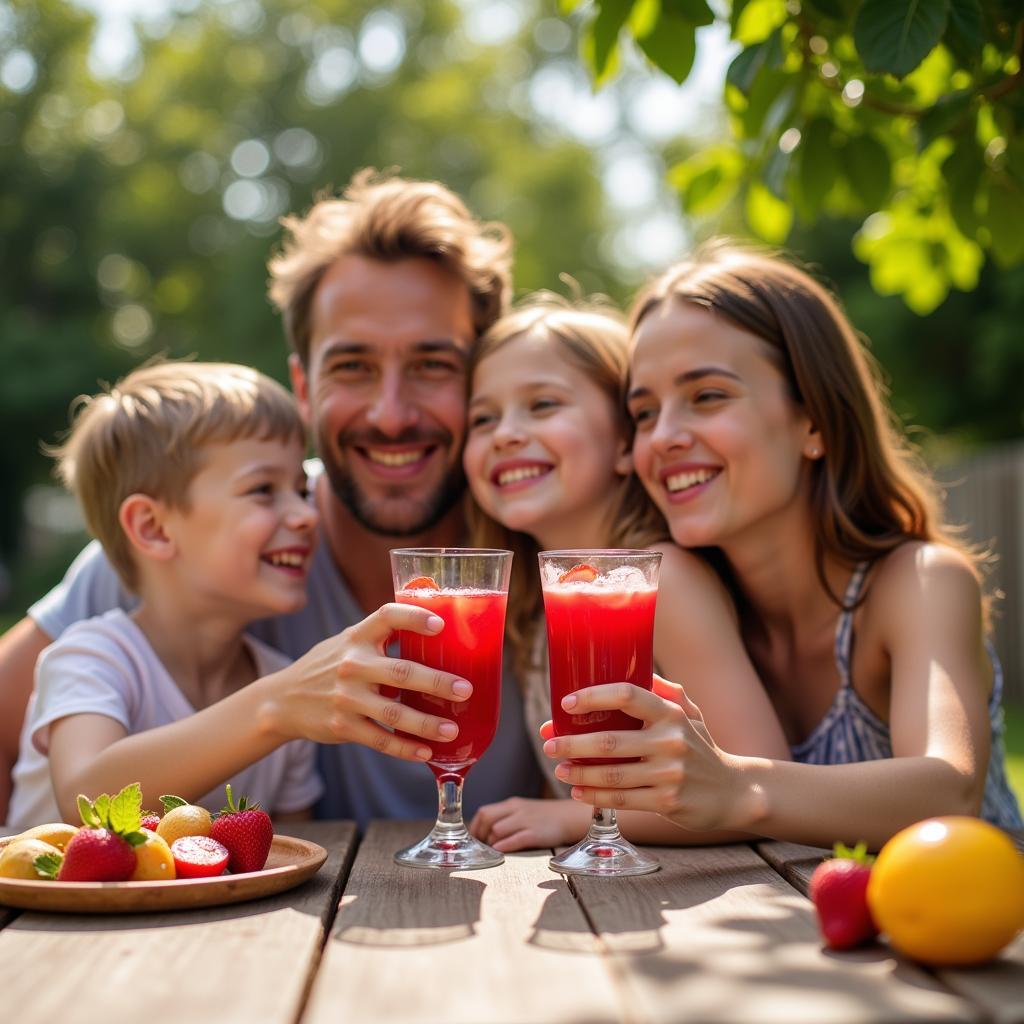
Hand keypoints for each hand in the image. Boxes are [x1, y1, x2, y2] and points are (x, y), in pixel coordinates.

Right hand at [261, 602, 471, 760]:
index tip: (440, 624)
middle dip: (436, 682)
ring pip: (394, 712)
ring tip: (452, 730)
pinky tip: (426, 752)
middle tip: (465, 689)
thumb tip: (436, 632)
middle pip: (401, 672)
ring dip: (426, 723)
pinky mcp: (343, 726)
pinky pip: (380, 739)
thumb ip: (381, 637)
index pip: (387, 616)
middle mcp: (352, 665)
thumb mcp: (348, 642)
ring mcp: (346, 698)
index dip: (414, 617)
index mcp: (357, 637)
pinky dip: (405, 748)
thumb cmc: (328, 666)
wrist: (282, 700)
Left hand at [468, 797, 588, 851]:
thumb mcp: (522, 811)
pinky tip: (498, 852)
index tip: (474, 839)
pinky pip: (514, 839)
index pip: (484, 812)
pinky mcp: (535, 833)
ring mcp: (526, 821)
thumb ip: (505, 818)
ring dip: (490, 842)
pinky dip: (503, 846)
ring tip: (490, 851)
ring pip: (497, 829)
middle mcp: (516, 810)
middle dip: (479, 835)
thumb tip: (484, 832)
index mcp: (511, 804)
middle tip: (479, 847)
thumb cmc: (543, 817)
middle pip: (486, 818)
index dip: (475, 827)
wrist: (569, 817)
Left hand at [542, 676, 745, 831]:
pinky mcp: (667, 802)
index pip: (627, 695)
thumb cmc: (702, 746)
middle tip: (549, 744)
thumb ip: (663, 691)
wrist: (734, 791)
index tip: (566, 703)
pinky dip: (595, 796)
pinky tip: (578, 791)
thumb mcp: (690, 713)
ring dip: (579, 772)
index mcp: (672, 713)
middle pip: (609, 741)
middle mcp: (671, 741)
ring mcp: (669, 774)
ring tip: (559, 769)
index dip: (593, 697)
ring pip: (612, 775)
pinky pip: (622, 800)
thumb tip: (631, 667)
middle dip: (572, 743)